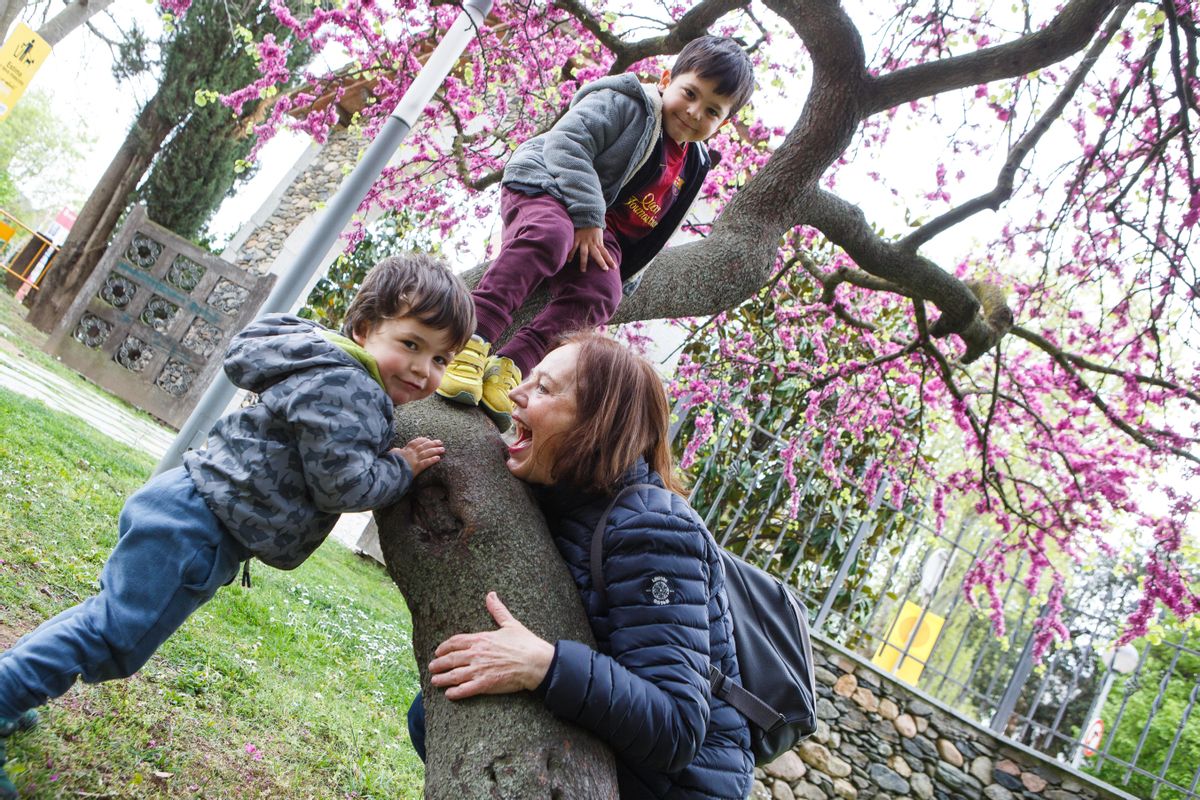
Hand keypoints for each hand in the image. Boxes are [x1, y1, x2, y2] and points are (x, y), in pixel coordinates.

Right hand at [394, 437, 443, 475]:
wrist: (389, 471)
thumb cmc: (389, 463)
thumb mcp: (391, 454)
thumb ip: (396, 451)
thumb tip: (396, 450)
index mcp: (405, 449)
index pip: (416, 442)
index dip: (423, 440)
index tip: (429, 439)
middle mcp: (411, 453)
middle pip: (424, 446)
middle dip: (433, 444)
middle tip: (440, 442)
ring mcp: (414, 460)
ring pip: (426, 453)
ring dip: (435, 450)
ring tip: (442, 449)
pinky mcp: (416, 468)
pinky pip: (425, 463)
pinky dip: (432, 460)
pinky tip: (438, 458)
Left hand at [428, 592, 555, 699]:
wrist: (536, 662)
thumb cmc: (525, 643)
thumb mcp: (510, 623)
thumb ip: (497, 610)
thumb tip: (491, 595)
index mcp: (481, 639)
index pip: (456, 642)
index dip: (444, 647)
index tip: (438, 651)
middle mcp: (476, 654)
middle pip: (451, 659)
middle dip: (439, 663)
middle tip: (431, 667)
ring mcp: (480, 669)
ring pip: (454, 675)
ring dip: (442, 678)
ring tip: (434, 681)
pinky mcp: (485, 683)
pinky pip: (465, 689)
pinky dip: (455, 692)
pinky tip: (449, 694)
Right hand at [568, 226, 616, 272]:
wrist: (587, 215)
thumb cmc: (593, 227)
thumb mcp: (599, 235)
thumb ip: (599, 244)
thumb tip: (602, 252)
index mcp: (598, 242)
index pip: (605, 253)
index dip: (610, 260)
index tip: (614, 267)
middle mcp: (592, 243)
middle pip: (597, 254)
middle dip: (601, 262)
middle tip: (604, 269)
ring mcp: (584, 241)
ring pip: (585, 253)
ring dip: (584, 262)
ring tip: (583, 271)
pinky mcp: (577, 239)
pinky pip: (574, 248)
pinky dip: (571, 254)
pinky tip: (569, 260)